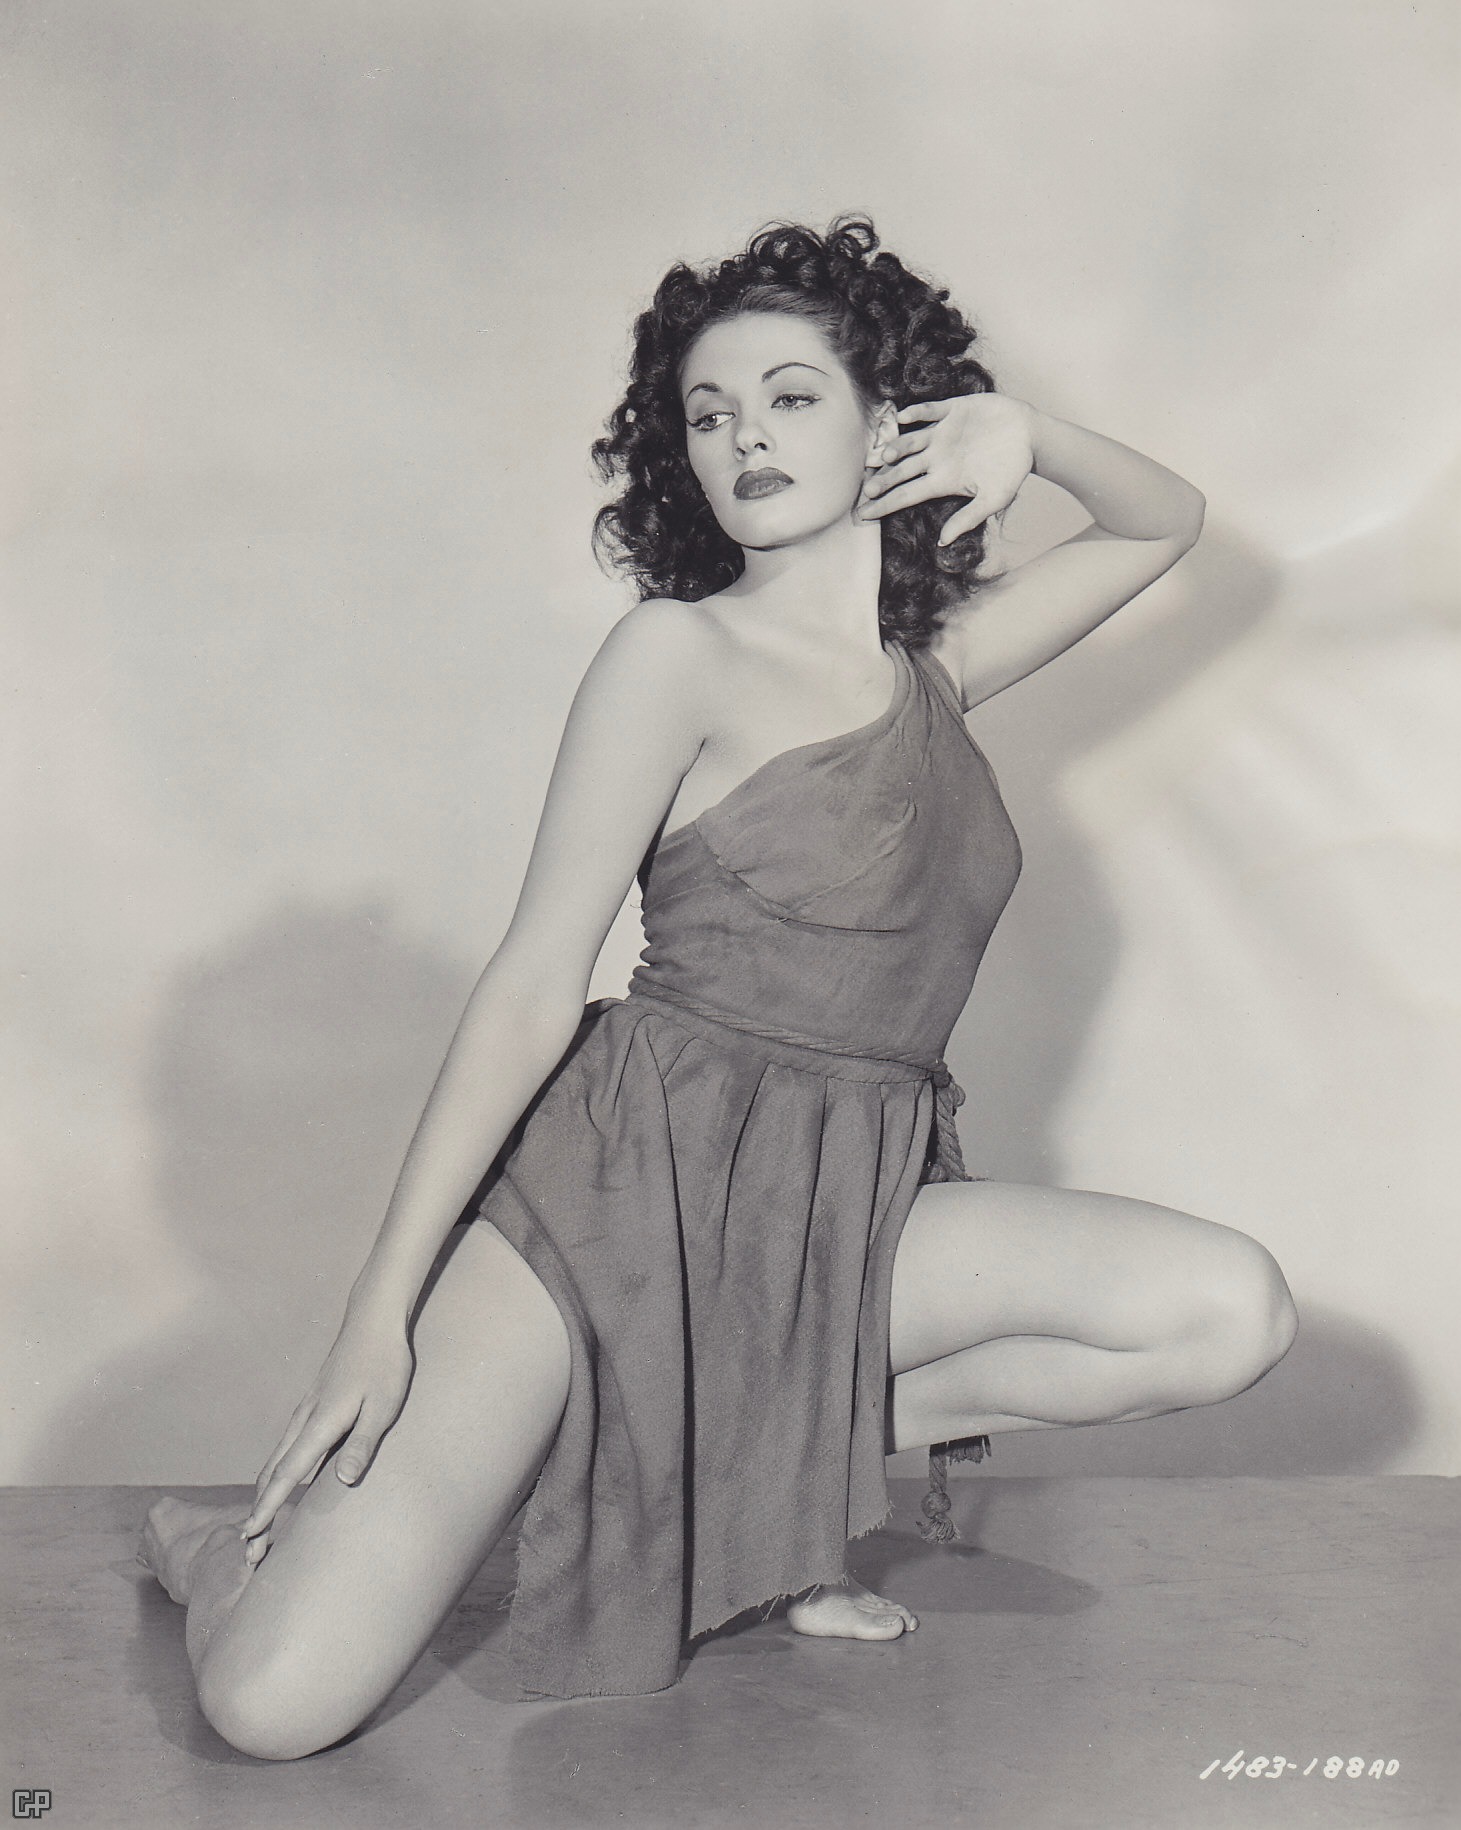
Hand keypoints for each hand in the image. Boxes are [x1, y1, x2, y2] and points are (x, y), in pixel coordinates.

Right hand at [240, 1309, 414, 1560]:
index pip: (289, 1473)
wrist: (373, 1321)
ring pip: (277, 1459)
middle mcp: (305, 1419)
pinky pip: (288, 1446)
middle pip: (273, 1472)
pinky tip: (285, 1485)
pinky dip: (278, 1473)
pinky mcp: (312, 1406)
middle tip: (250, 1551)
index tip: (250, 1534)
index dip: (269, 1506)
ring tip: (261, 1526)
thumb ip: (363, 1444)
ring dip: (267, 1493)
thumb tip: (343, 1482)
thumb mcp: (384, 1406)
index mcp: (321, 1422)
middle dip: (260, 1510)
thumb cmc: (385, 1364)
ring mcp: (306, 1411)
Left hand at [858, 394, 1036, 545]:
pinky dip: (916, 413)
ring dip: (898, 446)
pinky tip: (903, 418)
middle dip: (884, 479)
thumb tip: (942, 542)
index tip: (863, 514)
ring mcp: (942, 433)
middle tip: (867, 488)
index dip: (885, 504)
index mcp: (942, 480)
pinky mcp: (953, 410)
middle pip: (902, 470)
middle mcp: (936, 457)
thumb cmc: (1012, 470)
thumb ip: (968, 518)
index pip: (907, 494)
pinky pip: (929, 410)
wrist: (1029, 435)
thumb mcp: (993, 499)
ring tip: (886, 455)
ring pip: (911, 441)